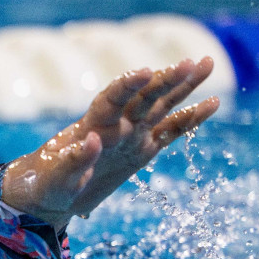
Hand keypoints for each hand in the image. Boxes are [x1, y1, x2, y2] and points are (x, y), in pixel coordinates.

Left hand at [0, 57, 220, 229]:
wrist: (48, 196)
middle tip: (192, 62)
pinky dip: (190, 118)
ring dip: (184, 87)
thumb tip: (90, 141)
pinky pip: (171, 131)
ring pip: (161, 105)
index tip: (145, 72)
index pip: (111, 99)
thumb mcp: (56, 177)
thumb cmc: (45, 185)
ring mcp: (131, 135)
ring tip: (207, 64)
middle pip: (143, 96)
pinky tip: (213, 103)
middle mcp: (115, 125)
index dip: (127, 85)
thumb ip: (73, 160)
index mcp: (91, 126)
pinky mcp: (142, 150)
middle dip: (166, 80)